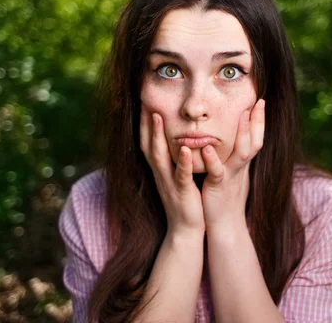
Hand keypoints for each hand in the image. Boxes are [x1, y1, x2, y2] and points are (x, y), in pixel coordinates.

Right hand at [140, 109, 205, 237]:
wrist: (186, 230)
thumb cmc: (185, 201)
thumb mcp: (176, 177)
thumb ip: (174, 160)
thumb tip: (178, 141)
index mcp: (159, 169)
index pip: (148, 141)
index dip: (145, 122)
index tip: (146, 101)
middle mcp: (159, 173)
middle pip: (147, 144)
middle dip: (146, 122)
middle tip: (145, 100)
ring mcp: (168, 182)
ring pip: (159, 156)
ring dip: (157, 136)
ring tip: (158, 116)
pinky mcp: (181, 192)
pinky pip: (179, 175)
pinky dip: (181, 161)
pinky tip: (183, 149)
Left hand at [200, 99, 265, 232]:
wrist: (224, 225)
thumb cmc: (224, 198)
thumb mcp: (231, 173)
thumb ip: (233, 157)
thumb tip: (236, 141)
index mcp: (242, 163)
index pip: (255, 138)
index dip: (259, 120)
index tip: (260, 101)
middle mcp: (240, 168)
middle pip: (255, 142)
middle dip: (258, 121)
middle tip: (260, 102)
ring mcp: (231, 177)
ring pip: (242, 154)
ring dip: (242, 134)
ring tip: (242, 115)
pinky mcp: (219, 188)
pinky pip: (218, 173)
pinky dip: (214, 161)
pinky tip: (207, 149)